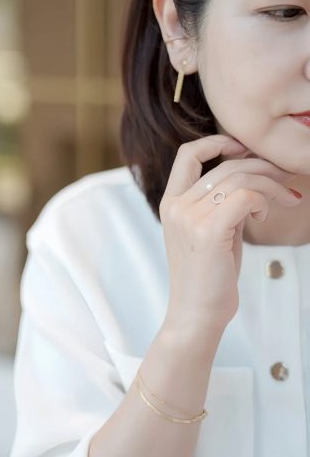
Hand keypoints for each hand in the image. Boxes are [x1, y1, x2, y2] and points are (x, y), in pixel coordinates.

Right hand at [159, 134, 299, 332]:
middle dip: (263, 166)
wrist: (196, 315)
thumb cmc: (208, 276)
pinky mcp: (208, 232)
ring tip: (285, 200)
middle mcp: (176, 206)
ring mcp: (189, 217)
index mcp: (171, 203)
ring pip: (240, 178)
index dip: (217, 142)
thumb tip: (254, 176)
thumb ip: (221, 203)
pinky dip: (263, 200)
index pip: (187, 153)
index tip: (242, 149)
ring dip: (271, 185)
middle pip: (226, 165)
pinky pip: (245, 196)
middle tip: (285, 179)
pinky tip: (263, 216)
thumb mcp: (210, 232)